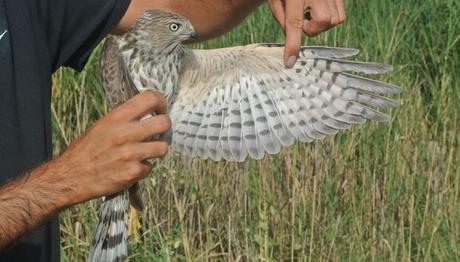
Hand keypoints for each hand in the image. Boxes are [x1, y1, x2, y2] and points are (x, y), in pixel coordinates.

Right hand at [48, 91, 170, 205]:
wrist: (70, 177)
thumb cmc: (86, 150)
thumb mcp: (102, 125)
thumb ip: (124, 118)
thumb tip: (148, 112)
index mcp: (116, 117)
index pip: (149, 98)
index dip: (160, 102)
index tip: (160, 109)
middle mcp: (125, 134)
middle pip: (164, 123)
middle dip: (164, 127)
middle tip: (158, 131)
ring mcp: (130, 154)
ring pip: (163, 147)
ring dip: (157, 150)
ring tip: (145, 151)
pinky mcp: (133, 173)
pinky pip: (150, 167)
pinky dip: (143, 168)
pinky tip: (131, 167)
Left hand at [268, 0, 345, 66]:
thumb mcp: (277, 2)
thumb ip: (284, 21)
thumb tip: (294, 43)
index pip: (293, 23)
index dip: (292, 44)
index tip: (290, 62)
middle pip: (321, 22)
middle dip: (311, 28)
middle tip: (302, 19)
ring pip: (334, 21)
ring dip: (320, 24)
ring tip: (310, 13)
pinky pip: (340, 16)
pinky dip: (331, 19)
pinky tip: (319, 11)